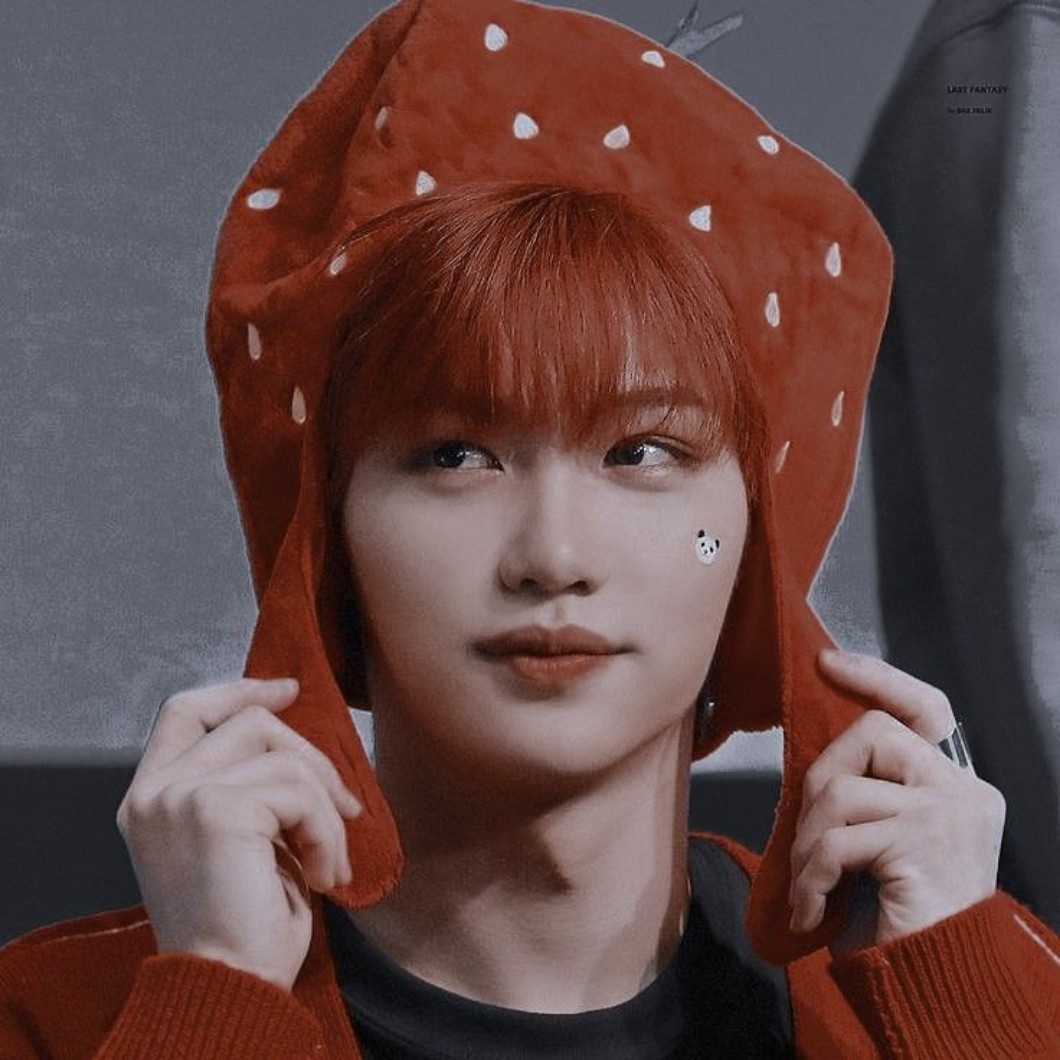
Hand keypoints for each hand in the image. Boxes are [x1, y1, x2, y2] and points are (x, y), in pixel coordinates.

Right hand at [116, 678, 360, 990]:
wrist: (227, 988)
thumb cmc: (241, 927)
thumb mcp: (237, 839)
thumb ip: (244, 786)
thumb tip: (300, 747)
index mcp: (150, 796)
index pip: (186, 710)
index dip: (240, 689)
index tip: (289, 690)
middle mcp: (154, 791)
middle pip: (249, 721)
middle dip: (311, 757)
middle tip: (345, 806)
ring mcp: (181, 796)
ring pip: (286, 758)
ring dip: (326, 809)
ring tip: (328, 860)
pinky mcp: (216, 809)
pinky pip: (301, 794)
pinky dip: (327, 833)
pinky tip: (322, 874)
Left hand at [789, 650, 1004, 946]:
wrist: (935, 984)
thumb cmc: (904, 916)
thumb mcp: (888, 838)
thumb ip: (873, 791)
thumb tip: (817, 750)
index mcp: (957, 786)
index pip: (926, 708)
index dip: (878, 677)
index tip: (828, 662)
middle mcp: (963, 792)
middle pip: (871, 733)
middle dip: (821, 776)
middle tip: (809, 834)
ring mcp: (947, 815)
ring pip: (842, 790)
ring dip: (809, 842)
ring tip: (811, 885)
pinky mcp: (922, 844)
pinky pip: (838, 840)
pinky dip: (812, 877)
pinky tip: (812, 909)